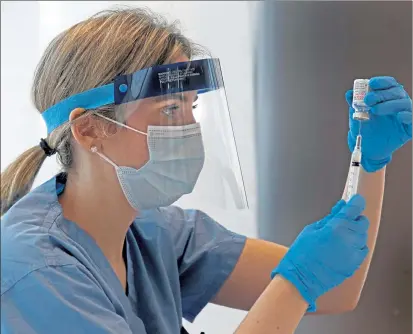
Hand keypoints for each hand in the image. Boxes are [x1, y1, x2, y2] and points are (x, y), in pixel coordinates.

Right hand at [271, 195, 368, 311]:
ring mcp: (353, 254)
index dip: (356, 202)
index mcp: (336, 228)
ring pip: (363, 236)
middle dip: (354, 218)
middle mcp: (349, 240)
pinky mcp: (355, 265)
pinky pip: (362, 250)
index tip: (355, 200)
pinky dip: (356, 245)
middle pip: (362, 222)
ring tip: (339, 236)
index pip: (354, 209)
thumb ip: (329, 218)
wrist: (301, 278)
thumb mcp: (311, 230)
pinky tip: (343, 247)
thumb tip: (340, 208)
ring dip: (355, 232)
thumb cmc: (301, 254)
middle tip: (342, 220)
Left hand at [346, 76, 411, 171]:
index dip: (382, 82)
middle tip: (367, 99)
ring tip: (375, 110)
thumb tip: (349, 93)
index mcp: (388, 97)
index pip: (389, 84)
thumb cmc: (365, 129)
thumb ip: (354, 103)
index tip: (371, 83)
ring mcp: (404, 115)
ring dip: (389, 104)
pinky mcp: (409, 128)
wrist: (368, 149)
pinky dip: (408, 116)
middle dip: (381, 94)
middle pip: (396, 92)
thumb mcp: (357, 115)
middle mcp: (398, 103)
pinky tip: (399, 116)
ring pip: (404, 103)